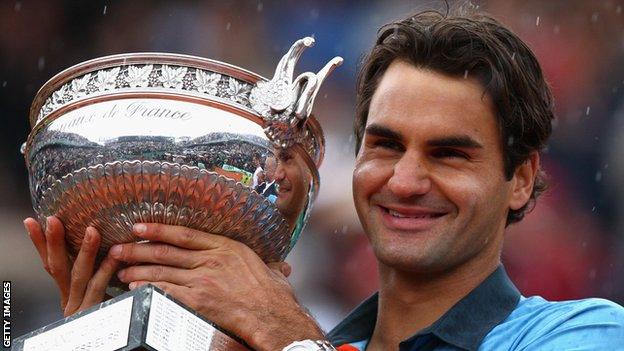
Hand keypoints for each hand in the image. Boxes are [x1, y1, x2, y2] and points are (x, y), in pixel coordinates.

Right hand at [24, 216, 119, 316]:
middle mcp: (69, 301)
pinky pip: (99, 290)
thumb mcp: (99, 295)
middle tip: (53, 219)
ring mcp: (81, 310)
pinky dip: (107, 270)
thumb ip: (97, 276)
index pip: (50, 264)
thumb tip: (108, 245)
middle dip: (53, 243)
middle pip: (57, 268)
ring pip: (79, 277)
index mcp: (68, 294)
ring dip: (85, 251)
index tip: (32, 221)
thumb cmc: (109, 320)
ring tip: (91, 230)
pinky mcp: (95, 316)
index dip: (40, 244)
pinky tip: (115, 255)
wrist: (108, 344)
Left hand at [111, 223, 325, 349]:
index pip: (184, 234)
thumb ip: (266, 264)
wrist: (272, 315)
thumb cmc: (273, 295)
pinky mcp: (197, 300)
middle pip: (166, 251)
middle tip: (119, 249)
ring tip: (120, 269)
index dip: (158, 229)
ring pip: (161, 270)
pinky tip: (134, 287)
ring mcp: (202, 279)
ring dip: (137, 269)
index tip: (139, 227)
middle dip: (138, 249)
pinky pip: (165, 290)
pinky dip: (147, 288)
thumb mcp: (270, 269)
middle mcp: (210, 259)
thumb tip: (277, 267)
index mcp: (226, 247)